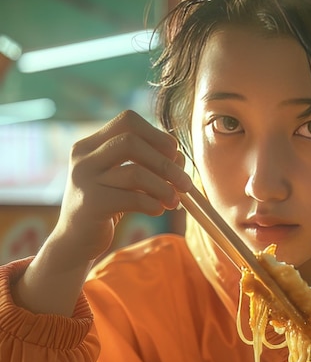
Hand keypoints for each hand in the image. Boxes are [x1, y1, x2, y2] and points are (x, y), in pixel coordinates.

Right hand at [55, 109, 192, 263]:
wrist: (75, 240)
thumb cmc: (108, 204)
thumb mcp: (125, 179)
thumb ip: (148, 163)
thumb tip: (179, 157)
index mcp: (92, 144)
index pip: (127, 120)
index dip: (156, 134)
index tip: (174, 154)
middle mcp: (84, 157)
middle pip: (131, 142)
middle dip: (165, 163)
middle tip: (185, 184)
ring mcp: (84, 180)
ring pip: (134, 173)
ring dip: (164, 187)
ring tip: (175, 201)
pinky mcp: (90, 204)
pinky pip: (131, 199)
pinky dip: (152, 204)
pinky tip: (158, 210)